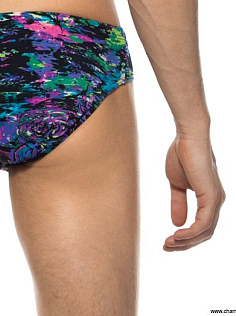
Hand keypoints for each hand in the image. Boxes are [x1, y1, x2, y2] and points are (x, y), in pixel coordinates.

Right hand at [163, 134, 224, 250]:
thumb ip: (179, 203)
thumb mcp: (176, 183)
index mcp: (209, 198)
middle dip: (185, 244)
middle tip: (166, 247)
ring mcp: (216, 200)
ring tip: (169, 243)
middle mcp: (217, 201)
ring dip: (186, 241)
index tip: (168, 241)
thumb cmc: (181, 154)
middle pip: (205, 234)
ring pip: (205, 232)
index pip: (202, 226)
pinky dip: (190, 233)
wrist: (187, 136)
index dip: (186, 237)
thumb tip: (177, 223)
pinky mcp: (212, 197)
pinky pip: (204, 224)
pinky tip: (177, 234)